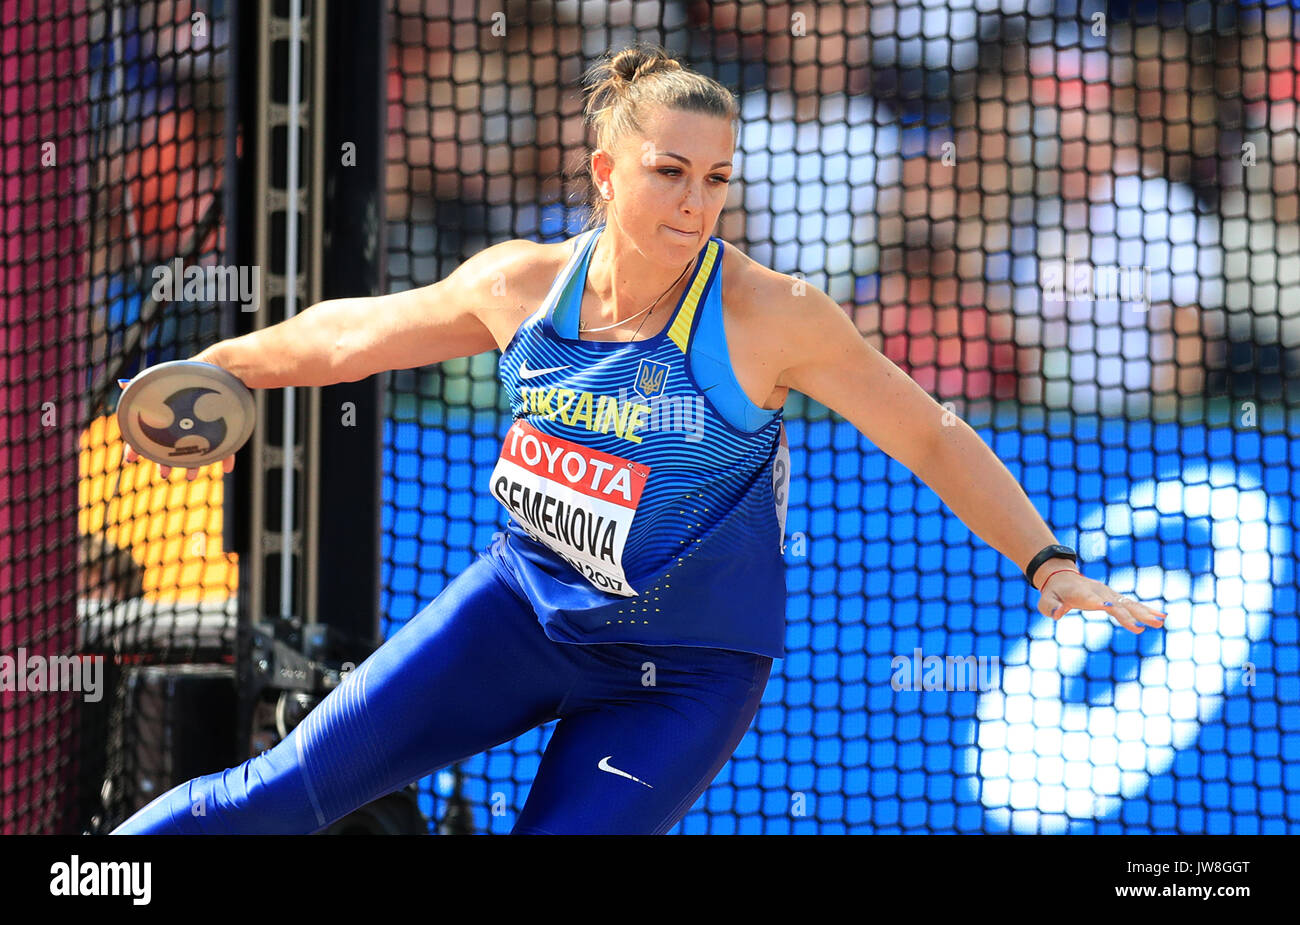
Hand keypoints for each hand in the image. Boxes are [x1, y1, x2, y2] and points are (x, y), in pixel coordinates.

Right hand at [118, 379, 236, 478]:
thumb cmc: (192, 372)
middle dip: (165, 461)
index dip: (137, 445)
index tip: (131, 459)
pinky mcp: (228, 426)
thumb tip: (121, 383)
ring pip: (198, 450)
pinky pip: (228, 445)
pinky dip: (227, 457)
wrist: (224, 366)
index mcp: (168, 412)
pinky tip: (226, 468)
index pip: (148, 432)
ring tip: (192, 476)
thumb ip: (143, 383)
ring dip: (194, 464)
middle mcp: (186, 421)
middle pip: (172, 446)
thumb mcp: (164, 377)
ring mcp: (206, 425)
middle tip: (164, 474)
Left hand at [1036, 568, 1166, 633]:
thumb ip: (1050, 607)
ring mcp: (1108, 594)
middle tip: (1145, 626)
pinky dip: (1145, 610)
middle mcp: (1099, 592)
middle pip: (1116, 604)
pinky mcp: (1114, 597)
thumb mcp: (1045, 600)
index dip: (1101, 604)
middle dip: (1130, 615)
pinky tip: (1161, 616)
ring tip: (1160, 622)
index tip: (1111, 608)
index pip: (1093, 600)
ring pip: (1128, 603)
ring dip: (1144, 613)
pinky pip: (1131, 604)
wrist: (1061, 576)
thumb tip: (1057, 614)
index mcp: (1082, 593)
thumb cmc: (1053, 592)